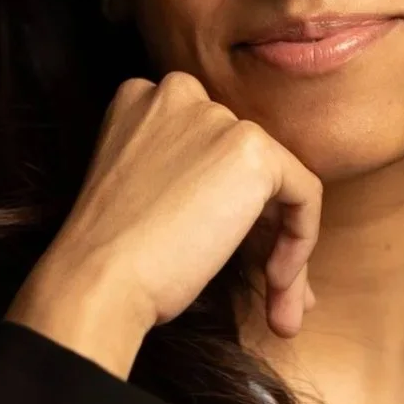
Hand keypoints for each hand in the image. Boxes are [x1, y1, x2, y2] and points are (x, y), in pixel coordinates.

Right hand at [5, 71, 321, 373]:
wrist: (98, 279)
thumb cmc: (112, 258)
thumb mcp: (147, 200)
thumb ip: (194, 189)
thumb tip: (257, 230)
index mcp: (142, 102)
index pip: (210, 149)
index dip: (227, 207)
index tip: (230, 257)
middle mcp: (179, 95)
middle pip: (245, 167)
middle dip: (263, 232)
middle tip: (269, 288)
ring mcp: (216, 118)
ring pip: (278, 185)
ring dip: (284, 251)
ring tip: (280, 309)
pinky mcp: (252, 149)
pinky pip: (304, 194)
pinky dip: (300, 241)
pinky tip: (275, 282)